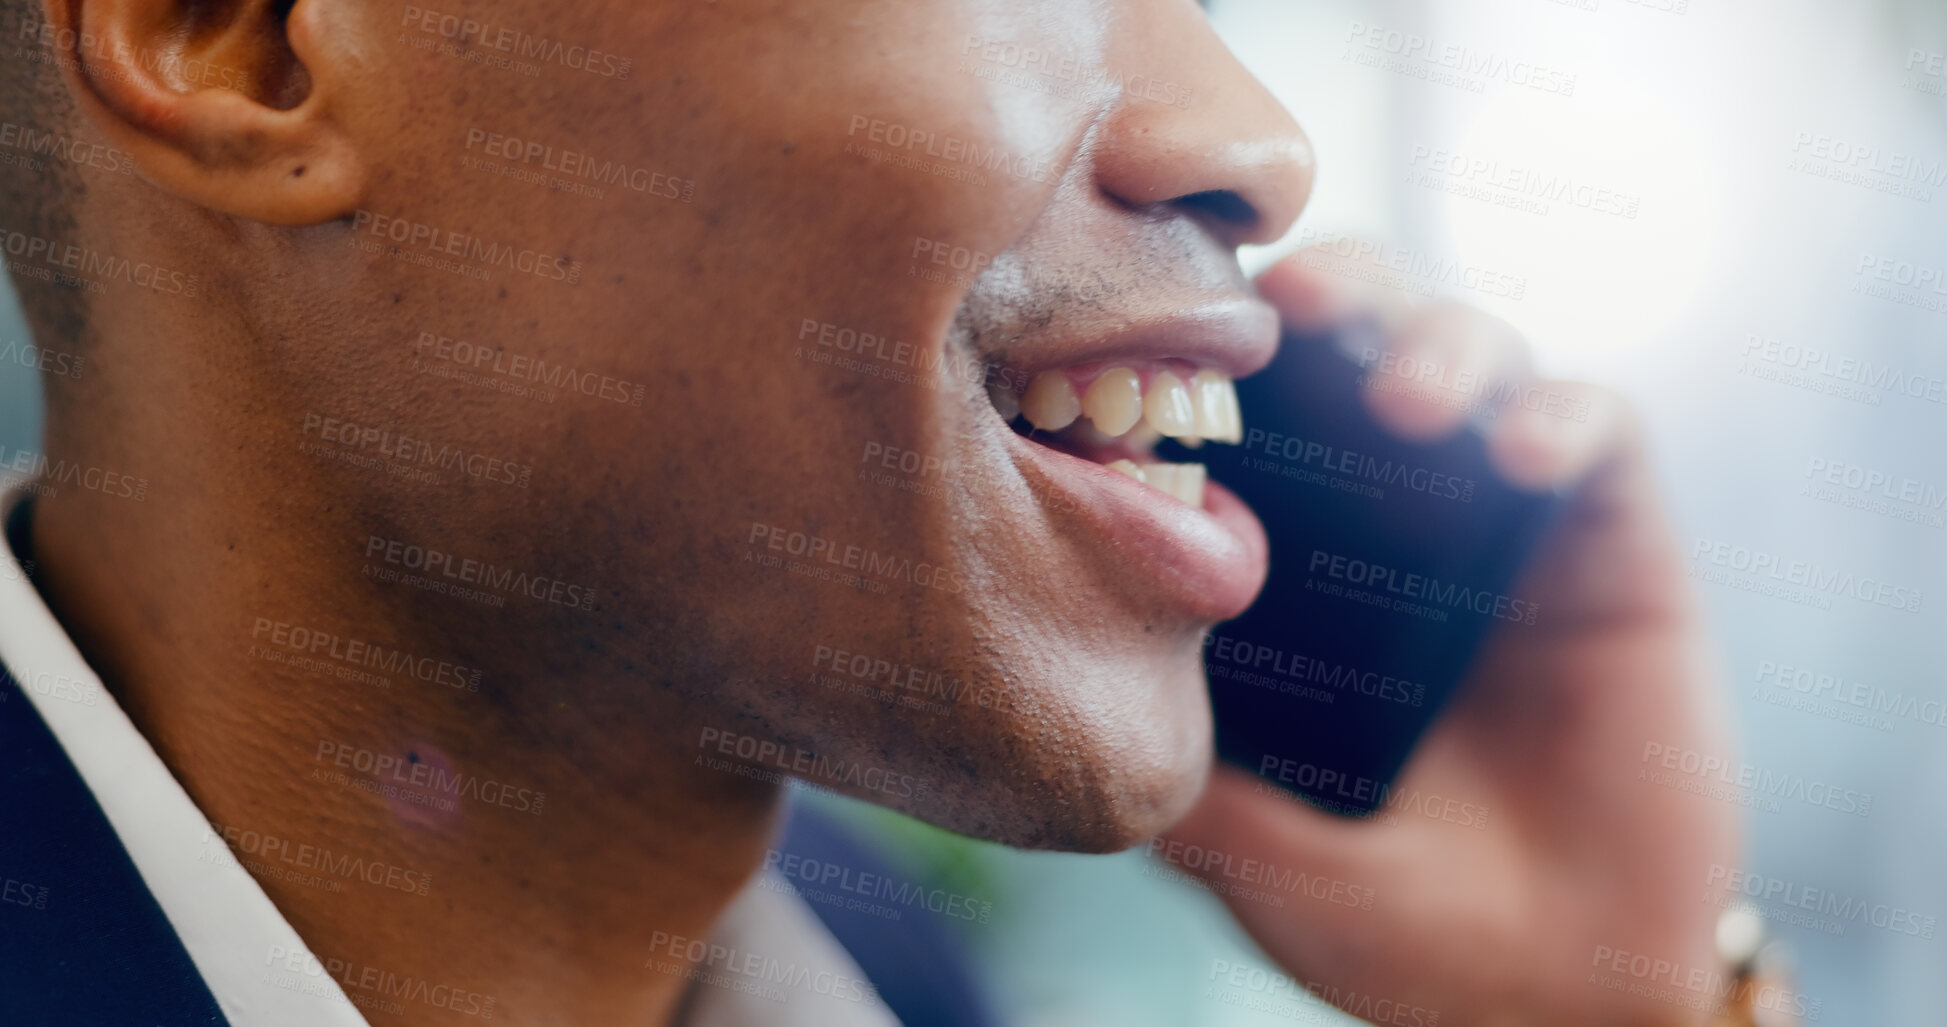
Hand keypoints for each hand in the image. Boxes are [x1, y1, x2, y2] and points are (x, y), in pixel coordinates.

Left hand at [1167, 250, 1743, 1025]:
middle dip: (1335, 292)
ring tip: (1413, 402)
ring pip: (1479, 354)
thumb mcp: (1248, 853)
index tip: (1163, 326)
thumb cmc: (1393, 933)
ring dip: (1446, 341)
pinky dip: (1564, 417)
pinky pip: (1602, 432)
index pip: (1258, 413)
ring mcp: (1504, 523)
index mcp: (1305, 570)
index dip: (1217, 349)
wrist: (1556, 997)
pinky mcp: (1614, 545)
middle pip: (1362, 343)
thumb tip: (1056, 702)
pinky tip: (1524, 458)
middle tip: (1292, 299)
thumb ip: (1176, 772)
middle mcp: (1399, 523)